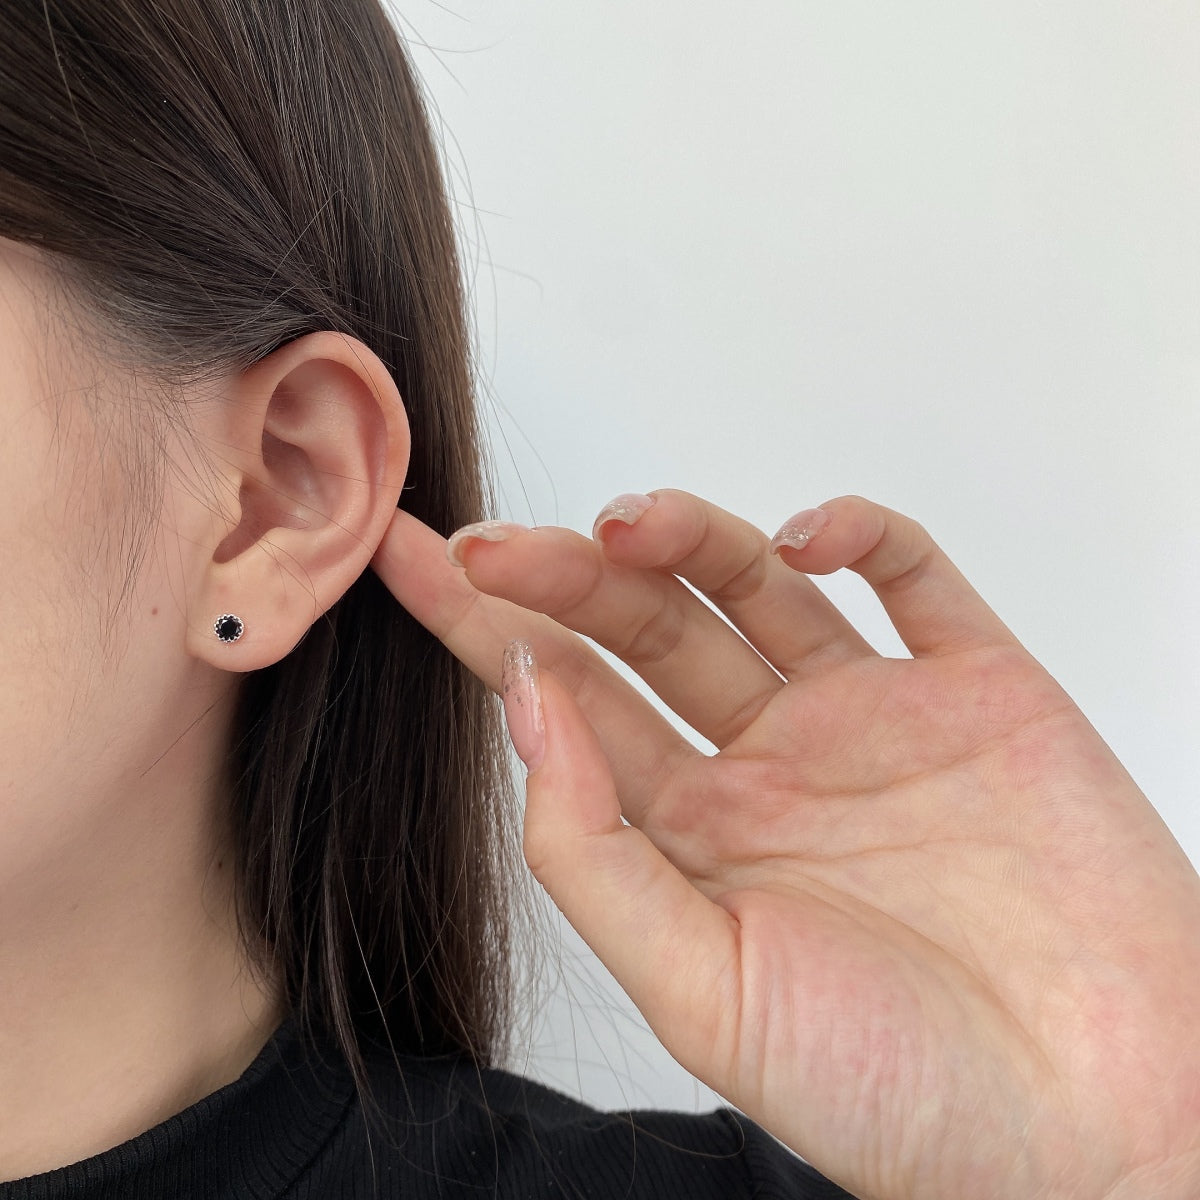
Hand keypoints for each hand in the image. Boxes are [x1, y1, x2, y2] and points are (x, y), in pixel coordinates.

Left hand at [371, 489, 1199, 1199]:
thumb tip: (527, 709)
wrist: (1100, 1123)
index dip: (482, 631)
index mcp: (696, 834)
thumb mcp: (700, 994)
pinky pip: (911, 578)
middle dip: (561, 576)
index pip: (565, 704)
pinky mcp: (977, 689)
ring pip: (756, 586)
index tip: (405, 563)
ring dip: (686, 535)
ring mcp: (871, 717)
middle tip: (489, 540)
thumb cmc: (897, 1089)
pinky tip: (803, 534)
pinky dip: (857, 535)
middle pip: (644, 631)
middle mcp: (772, 762)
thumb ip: (597, 853)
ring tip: (625, 522)